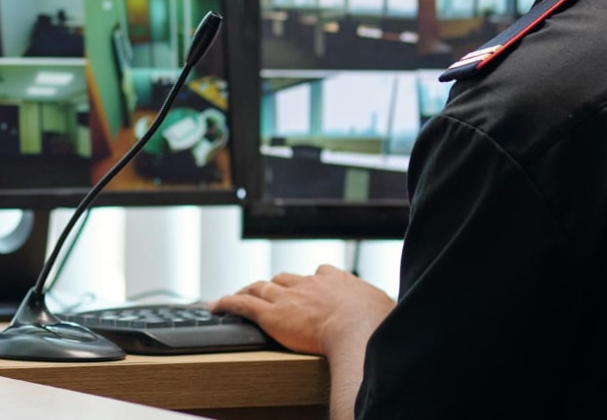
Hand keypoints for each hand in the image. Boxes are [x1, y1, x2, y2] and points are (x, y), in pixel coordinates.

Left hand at [210, 264, 394, 357]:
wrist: (360, 331)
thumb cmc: (378, 326)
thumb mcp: (385, 311)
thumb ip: (381, 311)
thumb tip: (391, 317)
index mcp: (338, 282)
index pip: (322, 275)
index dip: (314, 282)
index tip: (313, 286)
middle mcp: (311, 284)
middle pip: (288, 279)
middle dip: (279, 286)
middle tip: (272, 294)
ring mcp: (290, 297)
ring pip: (262, 288)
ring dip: (250, 291)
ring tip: (240, 295)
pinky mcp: (273, 314)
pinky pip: (244, 304)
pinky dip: (227, 303)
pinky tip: (215, 305)